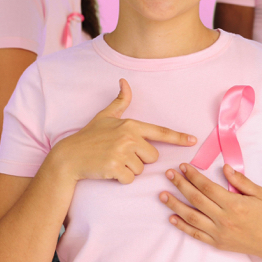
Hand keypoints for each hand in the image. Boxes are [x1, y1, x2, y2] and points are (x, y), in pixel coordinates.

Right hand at [51, 79, 196, 184]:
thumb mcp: (105, 116)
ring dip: (129, 170)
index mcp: (130, 125)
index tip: (192, 141)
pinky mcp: (116, 168)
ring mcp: (122, 153)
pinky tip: (108, 170)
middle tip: (120, 154)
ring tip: (112, 161)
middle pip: (152, 156)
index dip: (178, 137)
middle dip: (139, 159)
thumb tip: (124, 81)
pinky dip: (121, 178)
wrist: (69, 156)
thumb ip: (119, 101)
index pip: (160, 132)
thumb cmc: (89, 136)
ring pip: (141, 169)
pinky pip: (130, 179)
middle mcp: (129, 137)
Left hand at [159, 163, 261, 261]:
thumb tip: (224, 167)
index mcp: (234, 204)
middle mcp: (224, 219)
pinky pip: (196, 235)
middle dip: (180, 185)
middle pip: (196, 199)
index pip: (207, 187)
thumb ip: (241, 181)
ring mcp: (219, 233)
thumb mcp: (259, 194)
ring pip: (191, 217)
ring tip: (162, 195)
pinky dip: (182, 227)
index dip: (193, 176)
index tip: (183, 166)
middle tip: (168, 174)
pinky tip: (172, 218)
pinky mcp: (218, 244)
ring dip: (175, 205)